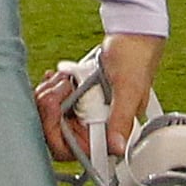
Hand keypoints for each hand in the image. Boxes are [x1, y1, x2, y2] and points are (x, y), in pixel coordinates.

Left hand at [36, 31, 165, 163]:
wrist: (131, 35)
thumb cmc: (136, 59)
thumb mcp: (128, 89)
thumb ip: (122, 119)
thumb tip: (117, 147)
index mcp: (112, 130)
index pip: (78, 151)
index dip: (60, 137)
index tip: (56, 113)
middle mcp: (97, 124)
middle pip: (58, 133)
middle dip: (50, 110)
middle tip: (58, 89)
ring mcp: (85, 110)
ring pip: (53, 116)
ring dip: (51, 94)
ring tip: (63, 79)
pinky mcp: (78, 96)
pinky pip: (55, 100)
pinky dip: (53, 87)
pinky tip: (59, 77)